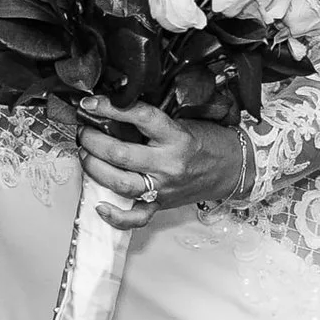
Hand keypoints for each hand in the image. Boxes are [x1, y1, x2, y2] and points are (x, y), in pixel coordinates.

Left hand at [76, 98, 246, 229]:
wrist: (234, 168)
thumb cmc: (210, 141)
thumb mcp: (185, 121)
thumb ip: (154, 119)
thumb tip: (116, 108)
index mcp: (176, 138)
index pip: (139, 117)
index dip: (110, 108)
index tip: (91, 102)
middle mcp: (168, 165)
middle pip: (120, 154)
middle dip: (93, 140)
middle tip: (84, 131)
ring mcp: (163, 188)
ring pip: (120, 183)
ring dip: (94, 168)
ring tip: (85, 155)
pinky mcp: (161, 205)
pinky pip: (136, 217)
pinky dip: (115, 215)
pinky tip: (99, 205)